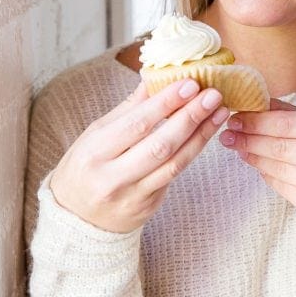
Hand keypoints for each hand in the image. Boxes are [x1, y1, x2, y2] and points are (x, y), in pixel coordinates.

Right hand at [50, 79, 227, 232]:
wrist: (77, 218)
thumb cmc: (84, 167)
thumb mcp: (94, 135)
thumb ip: (127, 110)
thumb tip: (154, 78)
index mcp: (94, 152)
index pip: (137, 124)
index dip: (166, 103)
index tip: (190, 84)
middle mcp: (112, 177)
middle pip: (160, 145)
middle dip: (190, 117)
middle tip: (213, 95)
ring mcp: (132, 195)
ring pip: (174, 163)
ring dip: (201, 135)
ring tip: (219, 111)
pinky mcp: (149, 206)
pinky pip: (175, 175)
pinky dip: (193, 151)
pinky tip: (206, 133)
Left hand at [219, 98, 295, 227]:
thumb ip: (290, 113)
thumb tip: (254, 101)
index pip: (288, 123)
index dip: (258, 121)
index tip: (235, 118)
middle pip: (282, 147)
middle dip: (250, 140)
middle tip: (228, 135)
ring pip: (280, 169)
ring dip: (254, 158)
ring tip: (239, 148)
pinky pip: (285, 188)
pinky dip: (267, 175)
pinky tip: (258, 166)